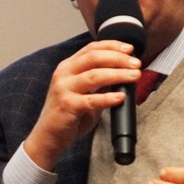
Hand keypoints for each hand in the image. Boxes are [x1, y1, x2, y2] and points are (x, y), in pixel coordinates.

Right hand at [24, 40, 141, 170]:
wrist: (48, 137)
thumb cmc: (66, 116)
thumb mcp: (82, 94)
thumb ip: (99, 84)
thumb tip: (122, 75)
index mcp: (67, 67)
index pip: (91, 48)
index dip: (112, 46)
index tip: (129, 49)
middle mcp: (63, 74)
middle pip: (95, 57)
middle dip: (118, 58)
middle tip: (136, 63)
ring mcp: (64, 89)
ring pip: (95, 75)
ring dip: (118, 74)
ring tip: (134, 76)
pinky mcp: (68, 105)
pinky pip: (93, 99)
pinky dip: (109, 97)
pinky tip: (121, 97)